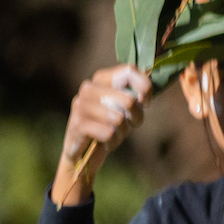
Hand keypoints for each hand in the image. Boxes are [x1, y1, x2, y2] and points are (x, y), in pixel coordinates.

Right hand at [51, 64, 153, 205]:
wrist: (83, 152)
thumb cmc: (108, 126)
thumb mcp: (123, 107)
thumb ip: (135, 94)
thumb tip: (145, 94)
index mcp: (100, 79)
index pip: (129, 71)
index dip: (145, 87)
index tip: (146, 103)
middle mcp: (88, 88)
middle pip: (128, 100)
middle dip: (136, 117)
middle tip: (132, 125)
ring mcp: (80, 105)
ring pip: (119, 119)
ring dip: (123, 132)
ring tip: (116, 135)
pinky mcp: (77, 124)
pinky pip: (109, 133)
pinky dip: (113, 142)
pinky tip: (106, 143)